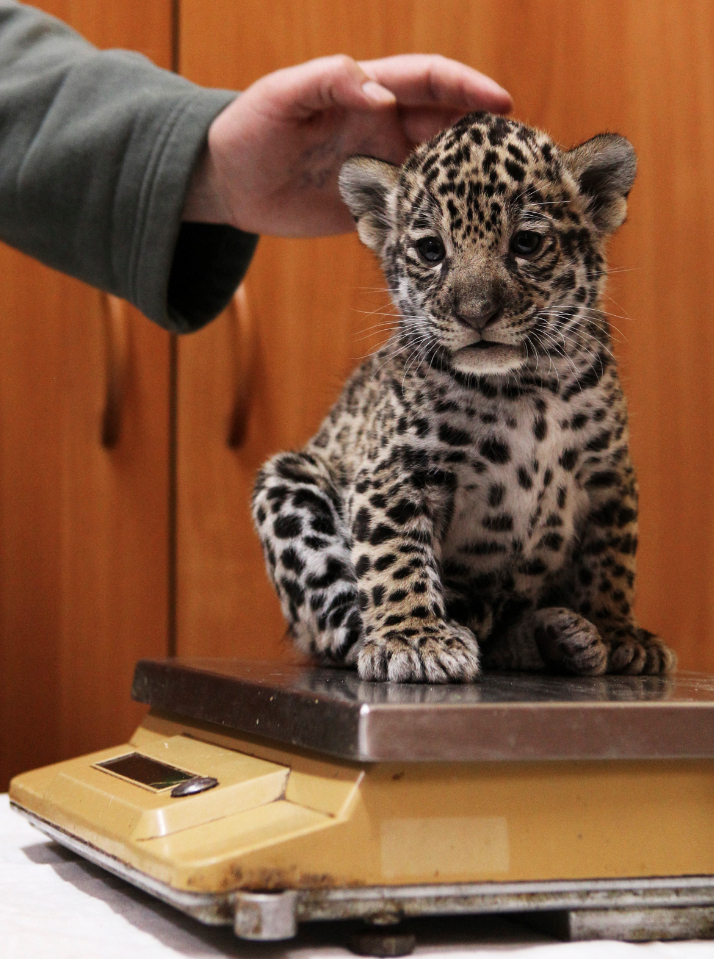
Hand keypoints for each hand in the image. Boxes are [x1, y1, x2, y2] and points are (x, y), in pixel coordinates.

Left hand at [183, 54, 510, 236]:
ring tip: (503, 205)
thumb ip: (328, 81)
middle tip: (522, 161)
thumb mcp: (281, 97)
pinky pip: (415, 213)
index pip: (431, 82)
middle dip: (486, 141)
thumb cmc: (247, 130)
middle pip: (449, 128)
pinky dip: (437, 224)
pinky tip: (459, 239)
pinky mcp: (375, 209)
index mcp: (370, 91)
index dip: (468, 88)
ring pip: (441, 175)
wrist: (228, 185)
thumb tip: (380, 91)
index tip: (503, 103)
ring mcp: (384, 170)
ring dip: (470, 189)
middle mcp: (385, 128)